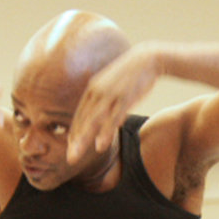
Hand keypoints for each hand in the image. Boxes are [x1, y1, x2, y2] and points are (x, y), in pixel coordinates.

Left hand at [67, 43, 160, 163]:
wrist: (148, 58)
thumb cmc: (131, 76)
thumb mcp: (112, 85)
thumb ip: (104, 100)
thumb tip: (104, 118)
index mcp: (93, 89)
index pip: (79, 115)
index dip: (74, 132)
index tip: (71, 148)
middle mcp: (98, 91)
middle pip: (83, 120)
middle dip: (75, 141)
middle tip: (70, 160)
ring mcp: (110, 94)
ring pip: (94, 121)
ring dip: (84, 139)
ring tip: (77, 156)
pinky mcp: (124, 97)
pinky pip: (112, 118)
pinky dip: (105, 133)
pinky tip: (99, 147)